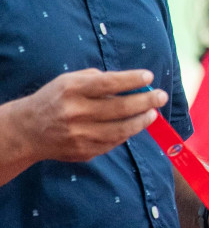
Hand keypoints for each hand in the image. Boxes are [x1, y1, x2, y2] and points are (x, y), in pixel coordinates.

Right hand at [7, 69, 166, 164]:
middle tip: (161, 96)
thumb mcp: (69, 81)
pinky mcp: (84, 151)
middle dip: (146, 101)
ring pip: (122, 129)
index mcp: (72, 91)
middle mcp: (76, 113)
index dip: (131, 80)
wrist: (27, 131)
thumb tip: (131, 83)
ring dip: (143, 121)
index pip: (108, 83)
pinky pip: (114, 142)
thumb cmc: (55, 100)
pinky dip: (127, 133)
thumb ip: (98, 80)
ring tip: (153, 113)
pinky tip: (134, 125)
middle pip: (120, 108)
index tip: (149, 76)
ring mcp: (80, 135)